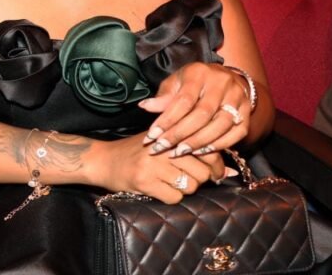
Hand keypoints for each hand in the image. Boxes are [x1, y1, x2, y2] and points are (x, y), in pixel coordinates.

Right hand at [96, 133, 228, 203]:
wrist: (101, 159)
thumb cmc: (135, 152)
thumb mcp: (162, 142)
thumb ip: (194, 152)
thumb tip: (229, 172)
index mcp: (171, 134)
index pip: (208, 150)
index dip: (215, 166)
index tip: (214, 173)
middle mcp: (164, 147)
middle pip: (203, 172)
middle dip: (198, 180)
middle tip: (184, 178)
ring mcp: (154, 164)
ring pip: (190, 186)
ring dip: (184, 189)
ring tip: (169, 182)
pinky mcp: (144, 181)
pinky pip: (173, 197)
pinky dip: (169, 197)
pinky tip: (158, 189)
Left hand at [138, 63, 251, 157]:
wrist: (222, 78)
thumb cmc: (192, 83)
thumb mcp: (175, 84)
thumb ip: (163, 97)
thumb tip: (145, 107)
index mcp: (199, 73)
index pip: (183, 101)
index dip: (167, 120)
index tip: (152, 136)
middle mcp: (222, 83)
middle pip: (202, 114)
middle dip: (180, 134)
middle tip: (163, 148)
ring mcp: (238, 97)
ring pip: (221, 124)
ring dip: (199, 142)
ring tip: (179, 152)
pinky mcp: (248, 111)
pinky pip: (237, 132)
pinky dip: (219, 144)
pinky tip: (202, 151)